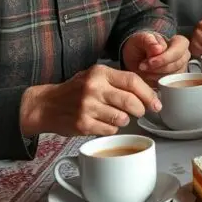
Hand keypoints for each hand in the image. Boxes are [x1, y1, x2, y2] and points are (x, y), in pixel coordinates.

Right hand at [19, 65, 160, 136]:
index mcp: (99, 72)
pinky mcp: (83, 124)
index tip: (156, 103)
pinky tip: (102, 123)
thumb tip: (149, 92)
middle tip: (140, 112)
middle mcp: (93, 88)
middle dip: (141, 109)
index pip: (133, 81)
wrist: (45, 105)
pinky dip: (111, 128)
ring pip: (122, 118)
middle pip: (131, 101)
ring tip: (116, 116)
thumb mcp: (94, 77)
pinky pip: (110, 129)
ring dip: (125, 120)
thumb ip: (118, 81)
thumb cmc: (74, 91)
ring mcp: (87, 106)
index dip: (148, 94)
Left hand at [122, 32, 190, 85]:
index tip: (150, 61)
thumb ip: (148, 41)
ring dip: (156, 75)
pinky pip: (170, 84)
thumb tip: (158, 48)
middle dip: (159, 67)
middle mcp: (183, 56)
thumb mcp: (139, 39)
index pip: (179, 49)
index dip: (165, 57)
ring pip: (174, 76)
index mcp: (178, 42)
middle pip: (178, 64)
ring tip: (144, 70)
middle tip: (143, 66)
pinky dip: (157, 81)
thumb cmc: (140, 47)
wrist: (134, 60)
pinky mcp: (175, 81)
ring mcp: (180, 69)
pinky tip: (148, 76)